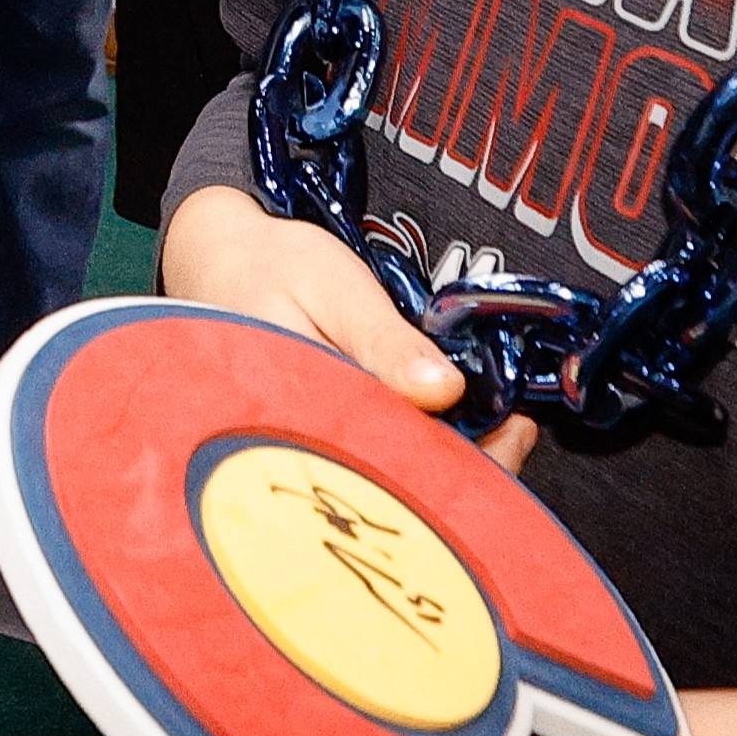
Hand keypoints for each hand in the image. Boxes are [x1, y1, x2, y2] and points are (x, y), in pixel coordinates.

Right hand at [156, 184, 536, 471]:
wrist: (218, 257)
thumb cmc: (269, 266)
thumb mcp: (333, 288)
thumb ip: (384, 341)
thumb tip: (444, 391)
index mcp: (304, 415)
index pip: (394, 458)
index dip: (460, 458)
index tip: (512, 433)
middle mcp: (309, 445)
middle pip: (400, 478)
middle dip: (466, 466)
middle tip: (518, 432)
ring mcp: (319, 443)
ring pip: (394, 469)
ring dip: (450, 457)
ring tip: (503, 430)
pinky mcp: (329, 431)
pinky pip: (381, 450)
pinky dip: (424, 441)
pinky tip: (457, 425)